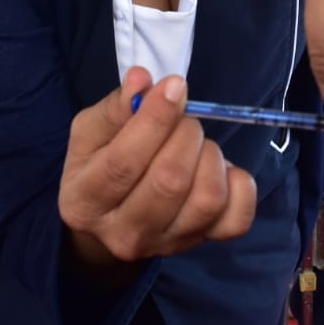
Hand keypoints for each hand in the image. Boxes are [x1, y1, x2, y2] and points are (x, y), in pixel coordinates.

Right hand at [58, 68, 257, 265]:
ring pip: (208, 197)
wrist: (114, 220)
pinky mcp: (203, 243)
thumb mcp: (92, 133)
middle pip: (170, 181)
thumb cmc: (101, 165)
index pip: (123, 163)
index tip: (175, 86)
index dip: (155, 120)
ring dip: (210, 156)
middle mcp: (125, 234)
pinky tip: (219, 171)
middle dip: (186, 135)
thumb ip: (116, 108)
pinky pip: (238, 218)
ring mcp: (168, 244)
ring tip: (197, 145)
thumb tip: (141, 80)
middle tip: (183, 119)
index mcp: (85, 202)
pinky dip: (238, 184)